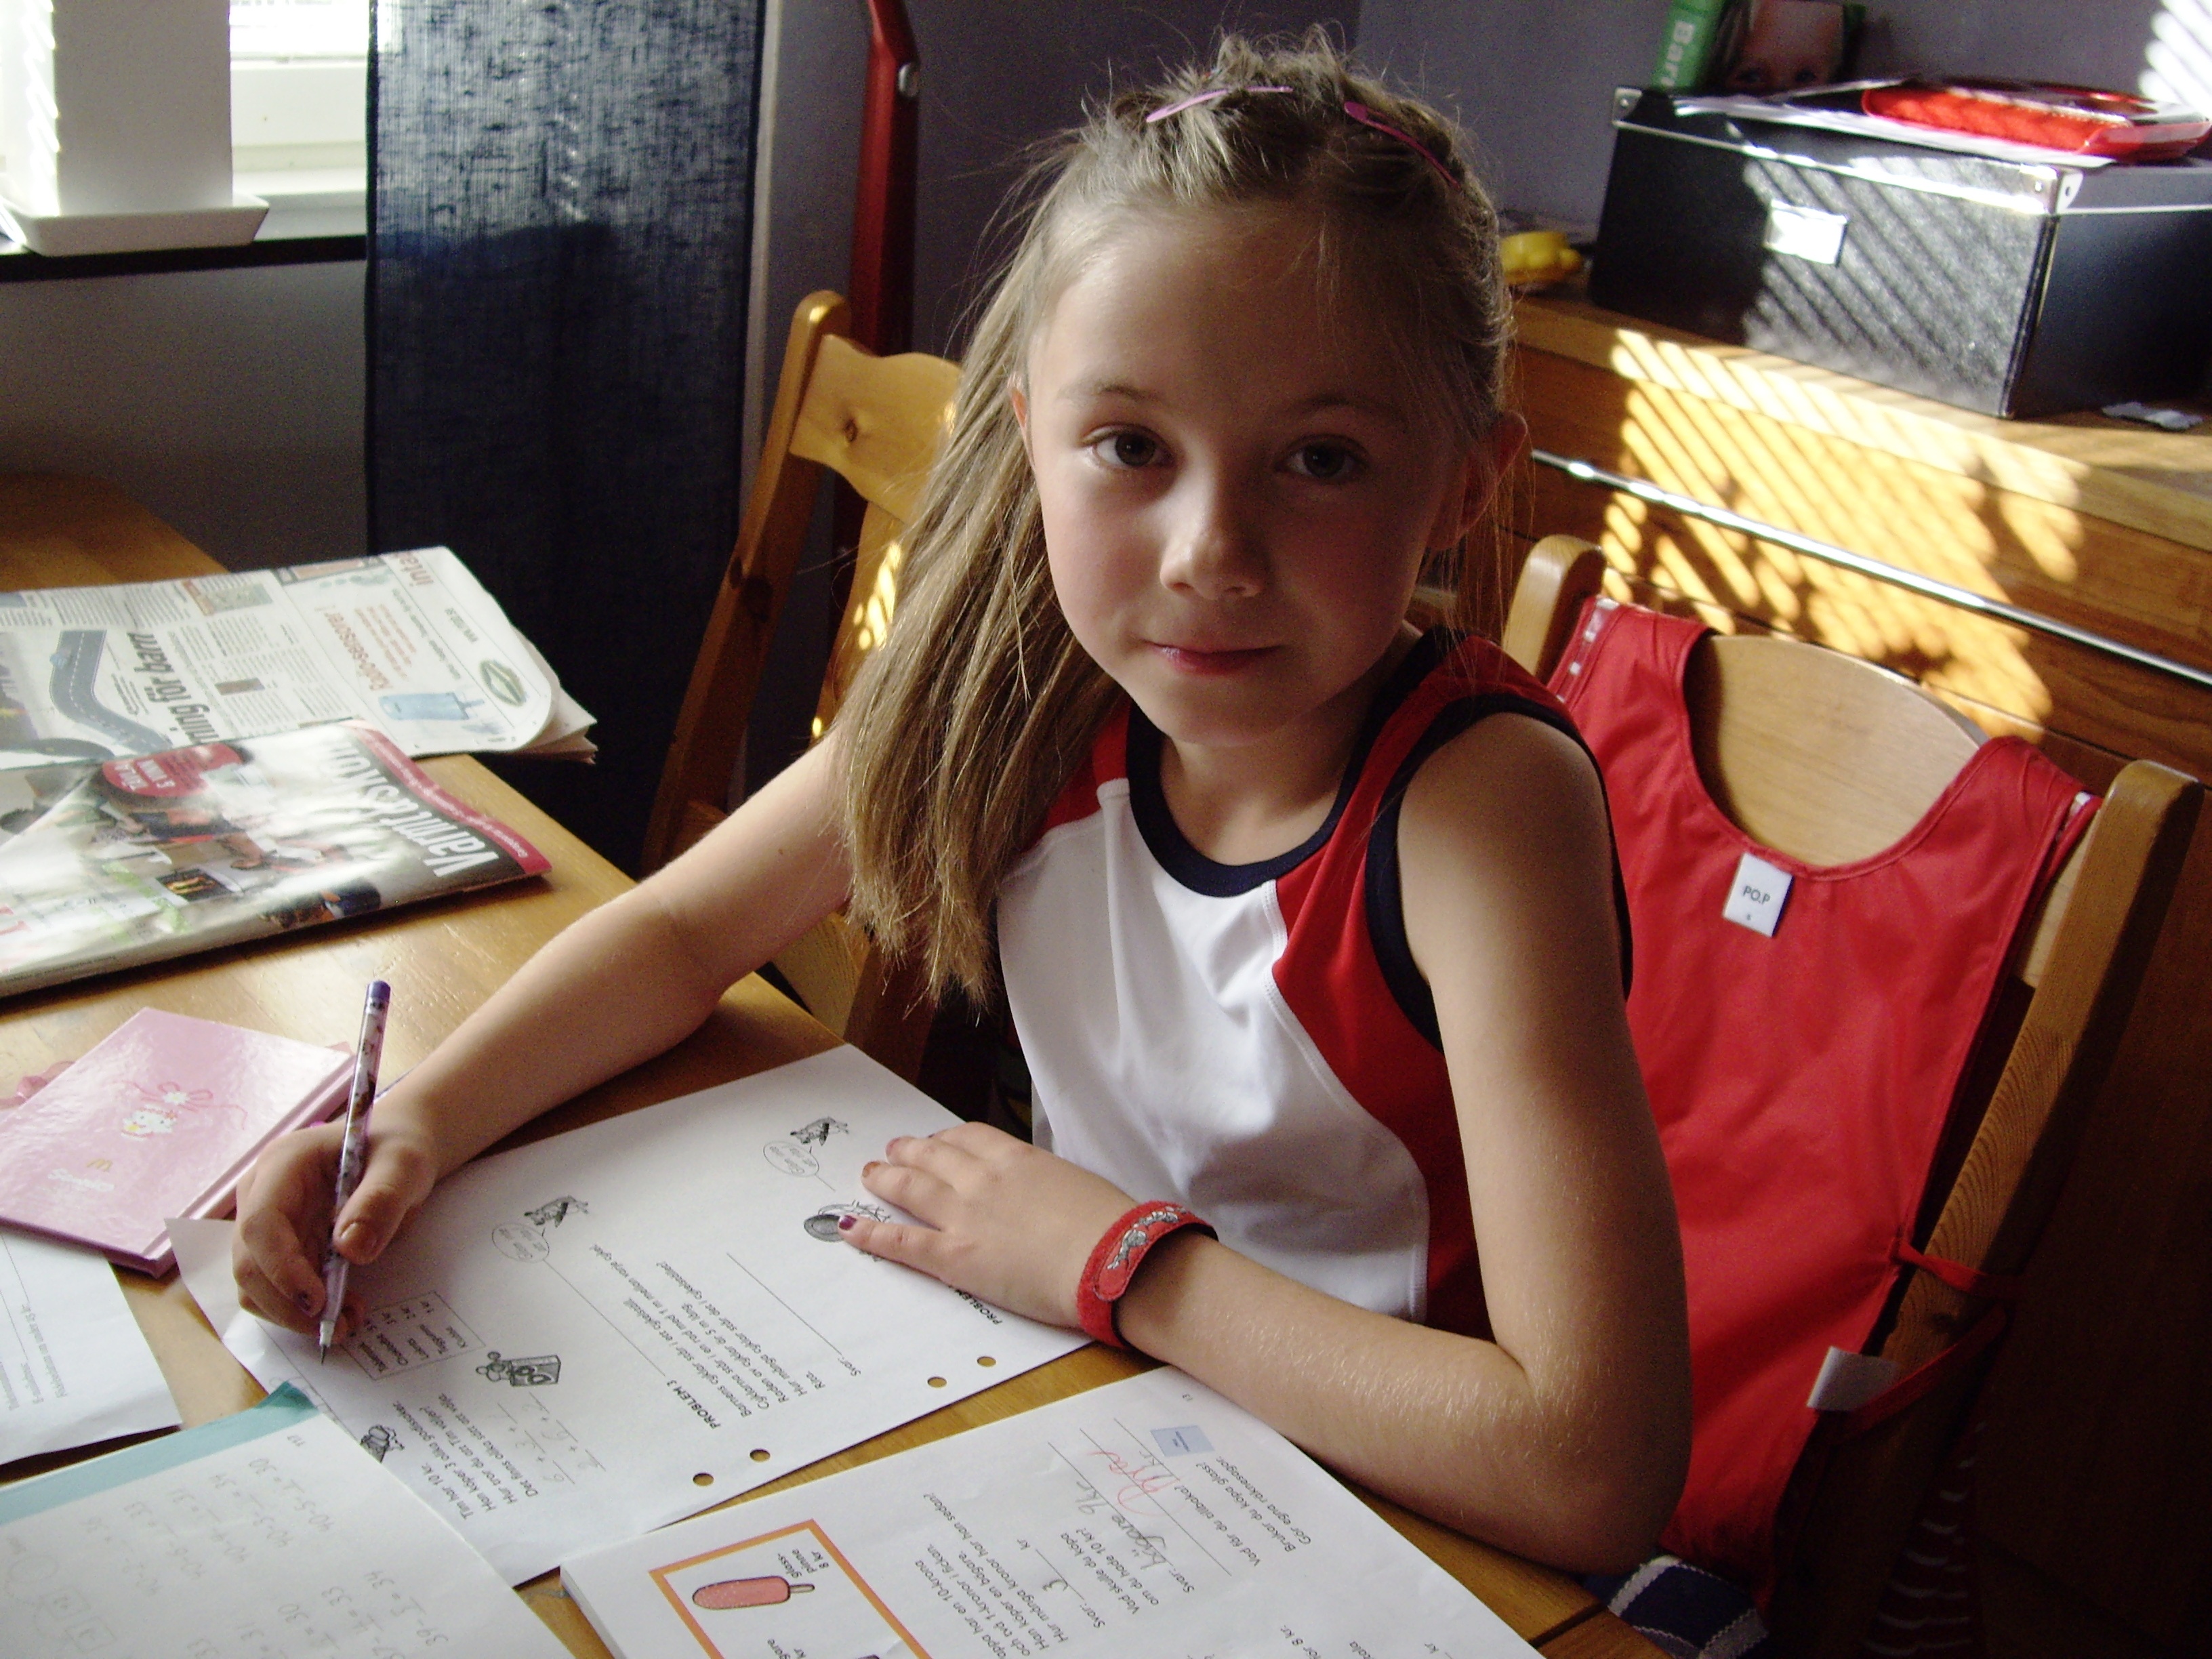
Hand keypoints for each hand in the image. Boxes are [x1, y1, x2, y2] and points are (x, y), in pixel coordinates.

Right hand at [231, 1118, 436, 1338]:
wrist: (394, 1149)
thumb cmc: (396, 1148)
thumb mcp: (403, 1165)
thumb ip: (381, 1201)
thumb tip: (351, 1249)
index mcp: (283, 1164)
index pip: (261, 1223)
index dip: (282, 1268)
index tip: (317, 1301)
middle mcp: (261, 1194)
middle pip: (250, 1262)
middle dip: (288, 1303)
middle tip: (338, 1326)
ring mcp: (266, 1222)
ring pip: (257, 1283)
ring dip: (294, 1312)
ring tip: (347, 1320)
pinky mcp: (280, 1246)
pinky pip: (277, 1286)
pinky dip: (302, 1307)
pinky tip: (343, 1307)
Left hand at [842, 1123, 1135, 1328]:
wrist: (1112, 1260)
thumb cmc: (1109, 1227)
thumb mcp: (1077, 1185)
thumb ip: (1048, 1184)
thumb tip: (1045, 1196)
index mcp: (1017, 1158)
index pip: (970, 1137)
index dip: (947, 1138)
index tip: (938, 1141)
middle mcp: (982, 1178)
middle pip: (933, 1156)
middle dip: (909, 1152)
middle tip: (892, 1151)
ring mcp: (964, 1215)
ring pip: (911, 1188)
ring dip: (885, 1179)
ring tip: (870, 1175)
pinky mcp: (954, 1257)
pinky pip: (901, 1241)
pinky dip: (871, 1233)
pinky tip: (850, 1227)